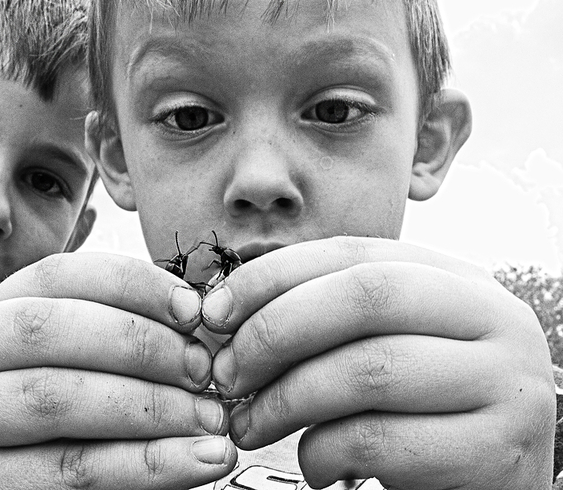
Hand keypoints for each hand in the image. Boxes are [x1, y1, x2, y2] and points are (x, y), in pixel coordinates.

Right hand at [0, 252, 235, 488]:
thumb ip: (112, 343)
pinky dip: (147, 464)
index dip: (132, 284)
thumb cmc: (47, 435)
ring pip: (54, 397)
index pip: (55, 276)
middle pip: (47, 328)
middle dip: (139, 343)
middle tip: (203, 370)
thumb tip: (194, 314)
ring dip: (149, 406)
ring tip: (210, 420)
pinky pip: (68, 470)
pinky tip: (201, 460)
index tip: (193, 308)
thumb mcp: (67, 373)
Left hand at [201, 236, 554, 488]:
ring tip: (250, 425)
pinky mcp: (497, 452)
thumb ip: (327, 319)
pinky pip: (380, 441)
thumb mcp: (387, 344)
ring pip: (368, 369)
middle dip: (275, 332)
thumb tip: (226, 312)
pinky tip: (314, 464)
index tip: (215, 312)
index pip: (351, 253)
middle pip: (364, 297)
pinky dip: (323, 453)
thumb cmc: (420, 409)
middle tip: (226, 374)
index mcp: (456, 280)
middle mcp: (494, 318)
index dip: (271, 277)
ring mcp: (506, 383)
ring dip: (285, 401)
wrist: (491, 480)